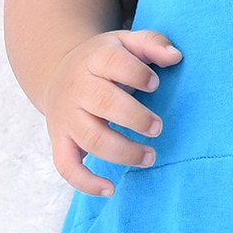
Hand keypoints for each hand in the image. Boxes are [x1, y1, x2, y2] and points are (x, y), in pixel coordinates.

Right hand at [42, 29, 182, 195]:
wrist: (57, 74)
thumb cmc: (103, 62)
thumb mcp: (125, 43)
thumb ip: (151, 43)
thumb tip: (175, 56)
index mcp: (94, 60)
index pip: (113, 63)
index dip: (136, 74)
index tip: (155, 83)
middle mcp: (77, 89)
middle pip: (103, 102)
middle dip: (135, 117)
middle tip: (158, 127)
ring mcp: (67, 118)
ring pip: (91, 138)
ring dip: (123, 151)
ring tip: (150, 157)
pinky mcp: (61, 141)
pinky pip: (66, 166)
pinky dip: (85, 182)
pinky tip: (110, 189)